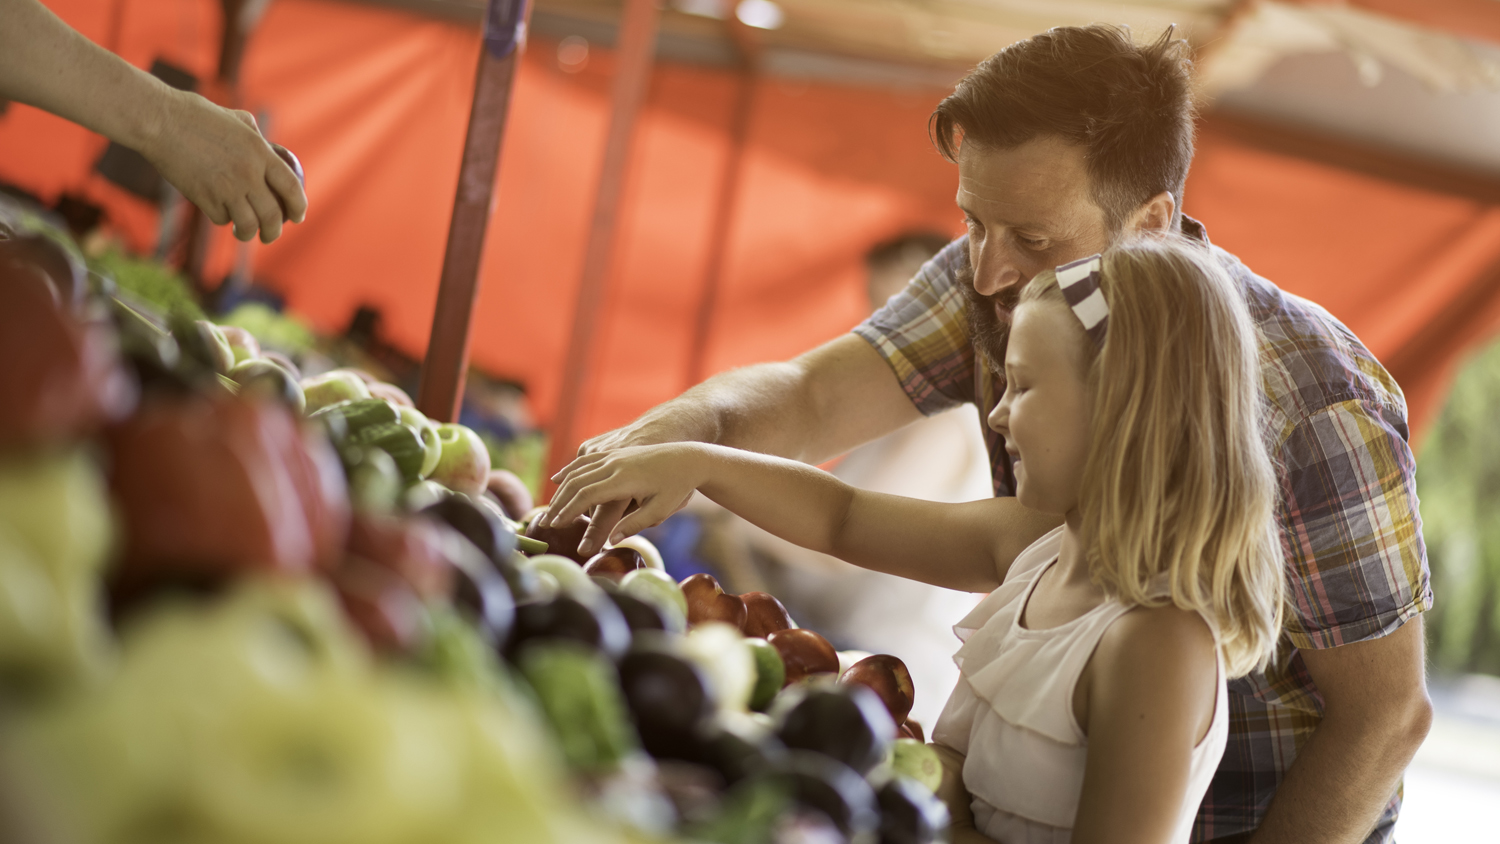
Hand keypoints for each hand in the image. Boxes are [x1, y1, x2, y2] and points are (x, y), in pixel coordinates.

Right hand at [141, 87, 307, 243]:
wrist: (159, 121)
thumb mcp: (236, 119)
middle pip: (272, 215)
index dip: (298, 206)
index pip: (291, 187)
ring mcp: (226, 188)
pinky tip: (219, 213)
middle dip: (274, 232)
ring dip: (249, 234)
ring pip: (248, 225)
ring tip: (244, 233)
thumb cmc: (196, 115)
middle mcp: (248, 173)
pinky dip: (223, 220)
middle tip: (270, 235)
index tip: (298, 217)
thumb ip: (256, 137)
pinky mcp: (203, 198)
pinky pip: (221, 219)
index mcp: (260, 152)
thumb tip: (270, 150)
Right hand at [542, 444, 705, 551]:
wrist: (689, 457)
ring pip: (578, 470)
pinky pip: (585, 460)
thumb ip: (636, 524)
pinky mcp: (615, 451)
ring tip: (550, 508)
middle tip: (546, 523)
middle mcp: (615, 463)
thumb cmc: (677, 487)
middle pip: (577, 482)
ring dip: (560, 489)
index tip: (555, 525)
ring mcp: (614, 455)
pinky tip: (558, 479)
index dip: (569, 511)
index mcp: (625, 478)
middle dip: (559, 503)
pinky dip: (569, 470)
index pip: (587, 495)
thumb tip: (611, 540)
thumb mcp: (662, 509)